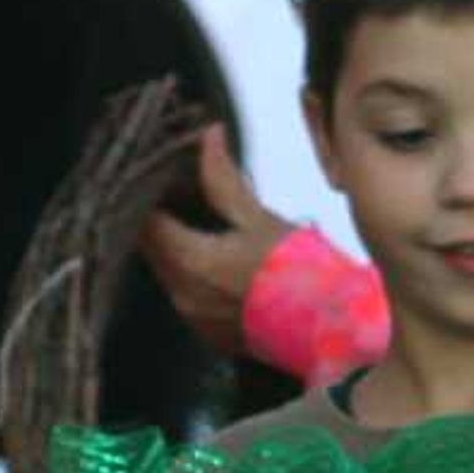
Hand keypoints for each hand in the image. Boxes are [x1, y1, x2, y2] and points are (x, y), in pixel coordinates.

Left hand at [137, 124, 299, 358]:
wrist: (328, 330)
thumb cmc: (298, 272)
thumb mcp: (260, 218)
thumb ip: (224, 179)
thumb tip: (209, 137)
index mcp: (189, 262)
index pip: (145, 223)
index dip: (151, 197)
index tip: (165, 179)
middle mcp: (182, 295)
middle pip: (152, 250)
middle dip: (162, 222)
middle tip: (180, 195)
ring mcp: (195, 319)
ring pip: (168, 274)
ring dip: (177, 250)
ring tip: (202, 226)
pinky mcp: (211, 335)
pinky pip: (187, 297)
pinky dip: (193, 276)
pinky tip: (219, 262)